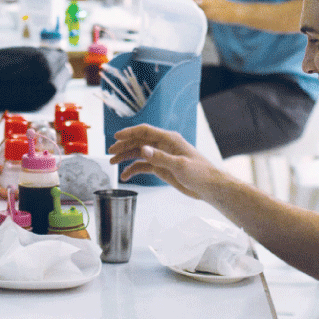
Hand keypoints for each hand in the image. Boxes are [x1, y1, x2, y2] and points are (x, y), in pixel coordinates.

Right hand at [107, 124, 221, 199]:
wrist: (209, 187)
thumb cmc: (200, 173)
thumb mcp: (180, 165)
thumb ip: (161, 158)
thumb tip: (143, 149)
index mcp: (169, 139)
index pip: (145, 131)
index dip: (130, 132)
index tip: (116, 136)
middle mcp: (163, 146)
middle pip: (139, 141)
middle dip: (123, 146)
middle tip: (110, 152)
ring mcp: (161, 156)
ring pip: (138, 153)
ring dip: (125, 157)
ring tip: (112, 162)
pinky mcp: (161, 168)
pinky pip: (143, 166)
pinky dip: (133, 169)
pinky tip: (125, 176)